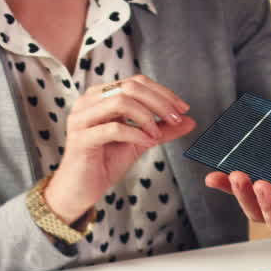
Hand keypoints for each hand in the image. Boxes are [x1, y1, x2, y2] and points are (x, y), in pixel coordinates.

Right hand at [45, 75, 195, 223]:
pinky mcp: (81, 138)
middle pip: (130, 87)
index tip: (183, 109)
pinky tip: (147, 142)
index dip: (163, 93)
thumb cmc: (105, 162)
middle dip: (159, 102)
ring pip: (120, 102)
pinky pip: (113, 128)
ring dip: (147, 117)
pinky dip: (135, 133)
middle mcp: (89, 101)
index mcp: (102, 96)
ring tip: (157, 134)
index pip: (136, 82)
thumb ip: (163, 129)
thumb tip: (189, 120)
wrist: (81, 188)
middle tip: (176, 119)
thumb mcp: (141, 141)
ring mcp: (82, 118)